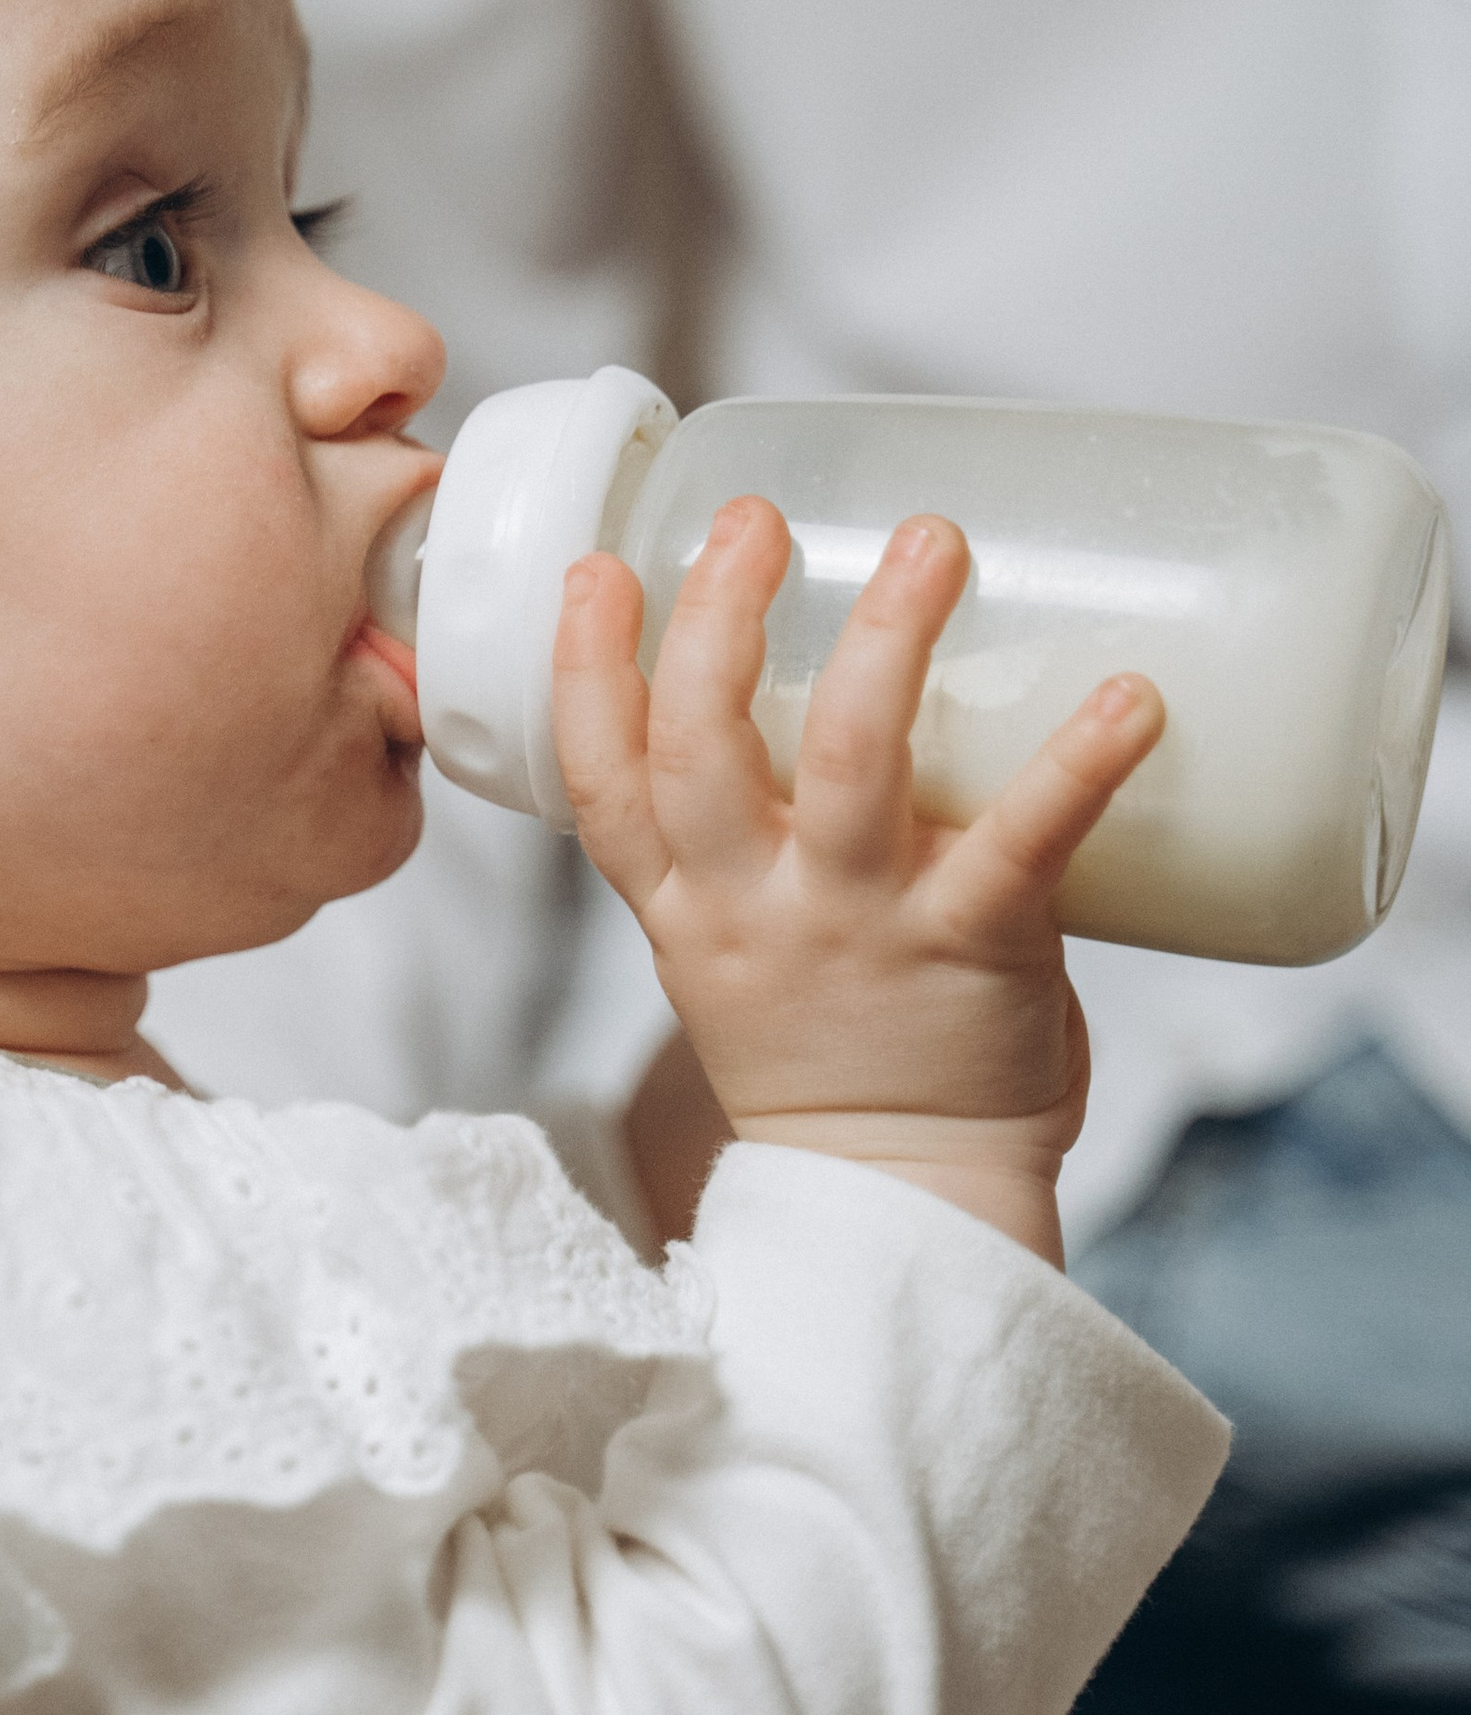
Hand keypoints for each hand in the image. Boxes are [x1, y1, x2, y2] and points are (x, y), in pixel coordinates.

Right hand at [554, 499, 1164, 1261]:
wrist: (901, 1195)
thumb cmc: (829, 1053)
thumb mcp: (731, 950)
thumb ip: (746, 837)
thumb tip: (820, 669)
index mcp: (688, 904)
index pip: (601, 778)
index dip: (584, 669)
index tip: (595, 566)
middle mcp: (756, 905)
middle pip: (700, 745)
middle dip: (717, 618)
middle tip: (755, 519)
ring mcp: (860, 924)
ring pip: (846, 764)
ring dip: (888, 642)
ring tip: (931, 541)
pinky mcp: (974, 948)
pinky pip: (1023, 844)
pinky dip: (1079, 763)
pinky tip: (1131, 694)